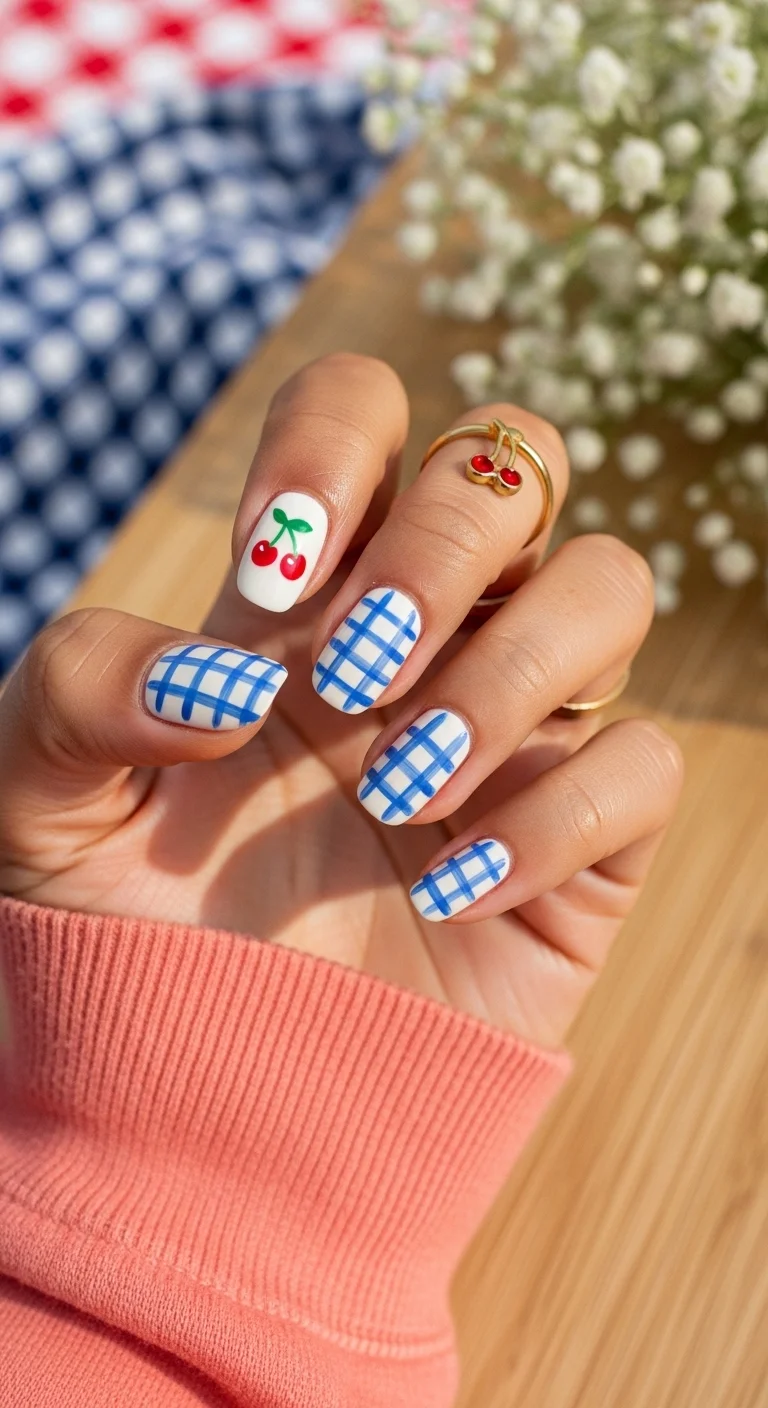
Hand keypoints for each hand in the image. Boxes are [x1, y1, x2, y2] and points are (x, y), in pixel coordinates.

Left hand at [0, 355, 681, 1047]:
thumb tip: (228, 677)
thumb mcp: (36, 802)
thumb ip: (78, 684)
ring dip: (509, 673)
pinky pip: (643, 766)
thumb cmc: (123, 940)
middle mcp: (424, 636)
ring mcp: (513, 730)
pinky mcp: (583, 841)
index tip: (270, 581)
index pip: (364, 410)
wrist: (206, 1105)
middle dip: (440, 552)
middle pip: (515, 462)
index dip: (336, 446)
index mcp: (302, 596)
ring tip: (401, 788)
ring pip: (610, 586)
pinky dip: (554, 818)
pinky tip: (448, 890)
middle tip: (348, 681)